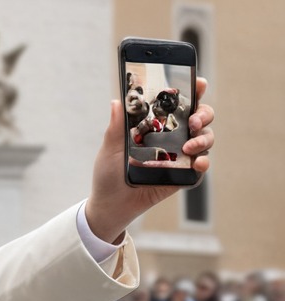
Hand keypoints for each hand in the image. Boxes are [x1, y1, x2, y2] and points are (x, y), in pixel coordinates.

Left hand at [85, 76, 214, 243]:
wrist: (109, 205)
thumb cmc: (108, 174)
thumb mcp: (110, 149)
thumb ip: (116, 127)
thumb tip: (117, 101)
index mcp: (157, 126)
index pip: (179, 104)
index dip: (193, 91)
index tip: (199, 83)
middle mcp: (172, 138)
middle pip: (200, 118)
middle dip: (203, 114)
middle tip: (193, 121)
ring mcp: (179, 157)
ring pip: (205, 140)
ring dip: (203, 139)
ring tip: (189, 147)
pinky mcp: (181, 177)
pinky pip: (199, 169)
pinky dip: (203, 164)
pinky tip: (198, 164)